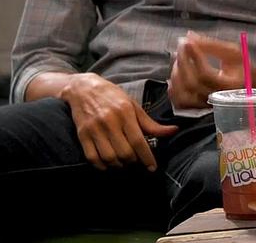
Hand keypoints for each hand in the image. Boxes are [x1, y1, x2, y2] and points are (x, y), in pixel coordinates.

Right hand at [58, 73, 177, 171]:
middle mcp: (109, 121)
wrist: (83, 89)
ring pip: (109, 157)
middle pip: (124, 152)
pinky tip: (108, 163)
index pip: (138, 140)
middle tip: (136, 161)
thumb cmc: (112, 96)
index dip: (147, 157)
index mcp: (125, 113)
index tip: (152, 167)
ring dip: (118, 165)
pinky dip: (102, 166)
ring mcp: (94, 129)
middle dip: (133, 161)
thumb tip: (173, 131)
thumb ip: (150, 123)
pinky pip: (92, 158)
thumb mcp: (133, 105)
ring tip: (123, 162)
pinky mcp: (82, 135)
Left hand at [167, 31, 254, 109]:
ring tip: (179, 60)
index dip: (194, 57)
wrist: (250, 89)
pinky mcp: (198, 108)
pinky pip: (180, 102)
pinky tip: (176, 76)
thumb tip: (189, 37)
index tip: (188, 42)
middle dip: (182, 62)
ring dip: (176, 74)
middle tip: (181, 46)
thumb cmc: (243, 69)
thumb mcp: (234, 53)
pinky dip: (173, 89)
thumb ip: (212, 45)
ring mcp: (206, 105)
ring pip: (183, 94)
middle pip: (192, 83)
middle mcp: (217, 98)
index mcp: (230, 85)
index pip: (206, 74)